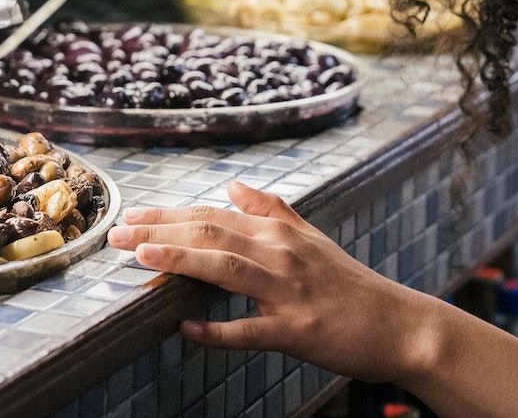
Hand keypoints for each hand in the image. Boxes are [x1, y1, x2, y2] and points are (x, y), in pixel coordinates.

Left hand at [107, 180, 436, 382]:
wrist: (400, 325)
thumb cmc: (351, 285)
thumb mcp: (313, 238)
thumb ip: (273, 210)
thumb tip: (234, 185)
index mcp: (281, 233)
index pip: (215, 216)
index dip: (170, 215)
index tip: (131, 217)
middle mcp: (282, 255)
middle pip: (213, 234)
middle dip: (161, 231)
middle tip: (117, 234)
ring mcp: (290, 292)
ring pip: (227, 269)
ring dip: (182, 260)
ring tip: (141, 258)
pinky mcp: (298, 331)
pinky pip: (251, 330)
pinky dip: (217, 331)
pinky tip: (185, 330)